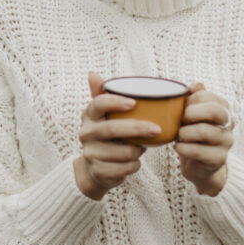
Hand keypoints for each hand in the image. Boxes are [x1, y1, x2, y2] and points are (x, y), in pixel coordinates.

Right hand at [74, 71, 160, 199]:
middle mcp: (86, 133)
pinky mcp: (98, 171)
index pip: (98, 104)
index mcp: (88, 115)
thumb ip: (101, 95)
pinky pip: (125, 168)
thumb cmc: (106, 136)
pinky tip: (134, 162)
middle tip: (157, 129)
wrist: (94, 169)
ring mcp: (90, 153)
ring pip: (124, 151)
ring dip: (138, 150)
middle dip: (138, 128)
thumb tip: (92, 73)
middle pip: (112, 129)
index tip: (134, 102)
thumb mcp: (102, 115)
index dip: (115, 102)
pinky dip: (135, 165)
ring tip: (141, 147)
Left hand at [175, 82, 232, 195]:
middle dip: (191, 113)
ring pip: (204, 131)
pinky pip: (198, 151)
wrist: (199, 165)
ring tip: (178, 136)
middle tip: (181, 121)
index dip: (189, 101)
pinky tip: (178, 147)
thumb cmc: (192, 134)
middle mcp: (228, 123)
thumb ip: (194, 98)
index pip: (206, 96)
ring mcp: (226, 141)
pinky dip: (183, 148)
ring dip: (184, 133)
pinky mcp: (219, 159)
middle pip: (214, 111)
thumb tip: (198, 84)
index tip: (180, 109)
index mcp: (222, 108)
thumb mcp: (192, 115)